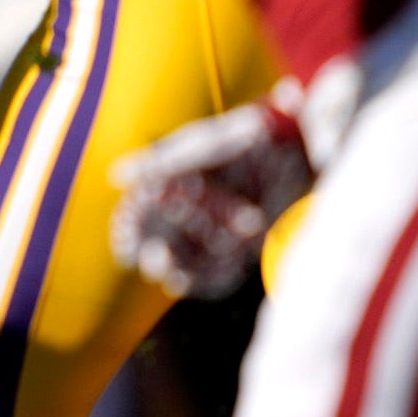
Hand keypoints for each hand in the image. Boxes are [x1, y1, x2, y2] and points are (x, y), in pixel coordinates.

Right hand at [107, 98, 310, 297]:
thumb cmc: (247, 135)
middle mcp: (192, 209)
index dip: (128, 232)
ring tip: (175, 278)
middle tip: (155, 261)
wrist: (302, 140)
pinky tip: (200, 281)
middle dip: (153, 255)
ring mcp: (217, 229)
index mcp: (173, 183)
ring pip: (186, 262)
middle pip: (160, 243)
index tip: (126, 248)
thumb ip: (160, 161)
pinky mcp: (244, 246)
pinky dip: (207, 280)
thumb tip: (115, 177)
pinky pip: (218, 274)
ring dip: (178, 271)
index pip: (139, 214)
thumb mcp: (202, 145)